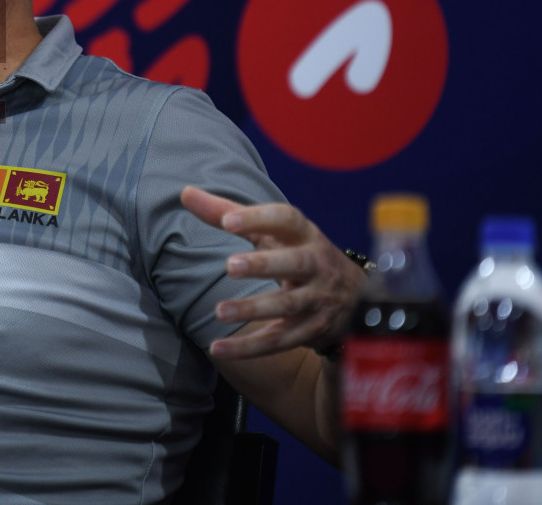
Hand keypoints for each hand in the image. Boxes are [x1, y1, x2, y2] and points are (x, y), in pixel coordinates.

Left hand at [180, 186, 363, 360]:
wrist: (356, 298)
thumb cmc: (298, 253)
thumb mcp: (272, 232)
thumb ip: (228, 212)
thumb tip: (185, 193)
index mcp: (304, 234)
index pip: (286, 219)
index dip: (259, 218)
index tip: (228, 221)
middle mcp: (316, 265)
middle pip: (294, 263)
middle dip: (263, 265)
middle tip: (229, 266)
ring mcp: (317, 299)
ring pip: (287, 305)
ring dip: (253, 309)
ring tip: (219, 312)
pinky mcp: (311, 330)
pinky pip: (280, 341)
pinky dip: (249, 347)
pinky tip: (218, 348)